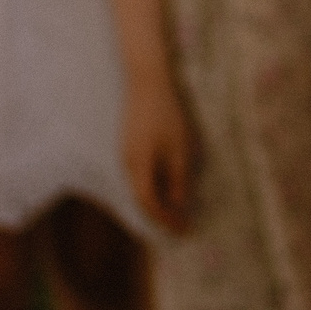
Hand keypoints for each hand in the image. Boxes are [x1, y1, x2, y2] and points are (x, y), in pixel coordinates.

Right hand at [121, 70, 197, 232]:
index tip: (184, 230)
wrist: (146, 80)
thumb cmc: (166, 113)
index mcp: (138, 168)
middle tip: (182, 224)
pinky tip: (168, 184)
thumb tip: (179, 205)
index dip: (166, 220)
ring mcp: (125, 154)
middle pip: (142, 199)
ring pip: (140, 187)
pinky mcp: (129, 144)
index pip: (150, 205)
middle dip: (162, 215)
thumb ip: (179, 179)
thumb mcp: (179, 149)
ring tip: (178, 208)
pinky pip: (140, 174)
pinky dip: (154, 185)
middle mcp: (127, 165)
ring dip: (158, 201)